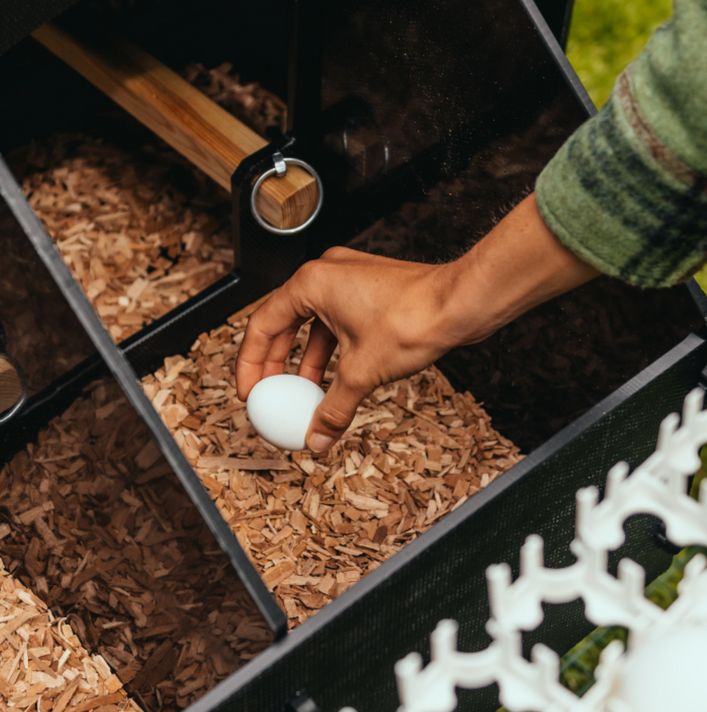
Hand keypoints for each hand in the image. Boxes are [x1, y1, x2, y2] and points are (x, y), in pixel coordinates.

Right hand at [235, 195, 598, 451]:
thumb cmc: (415, 316)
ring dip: (304, 361)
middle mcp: (324, 274)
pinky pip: (335, 322)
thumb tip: (316, 437)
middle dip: (274, 364)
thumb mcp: (362, 372)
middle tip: (268, 394)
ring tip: (302, 394)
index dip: (250, 364)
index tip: (249, 391)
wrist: (462, 301)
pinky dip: (330, 351)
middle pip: (282, 324)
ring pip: (311, 324)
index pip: (262, 325)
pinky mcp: (367, 290)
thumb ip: (333, 408)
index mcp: (310, 283)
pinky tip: (333, 379)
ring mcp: (347, 279)